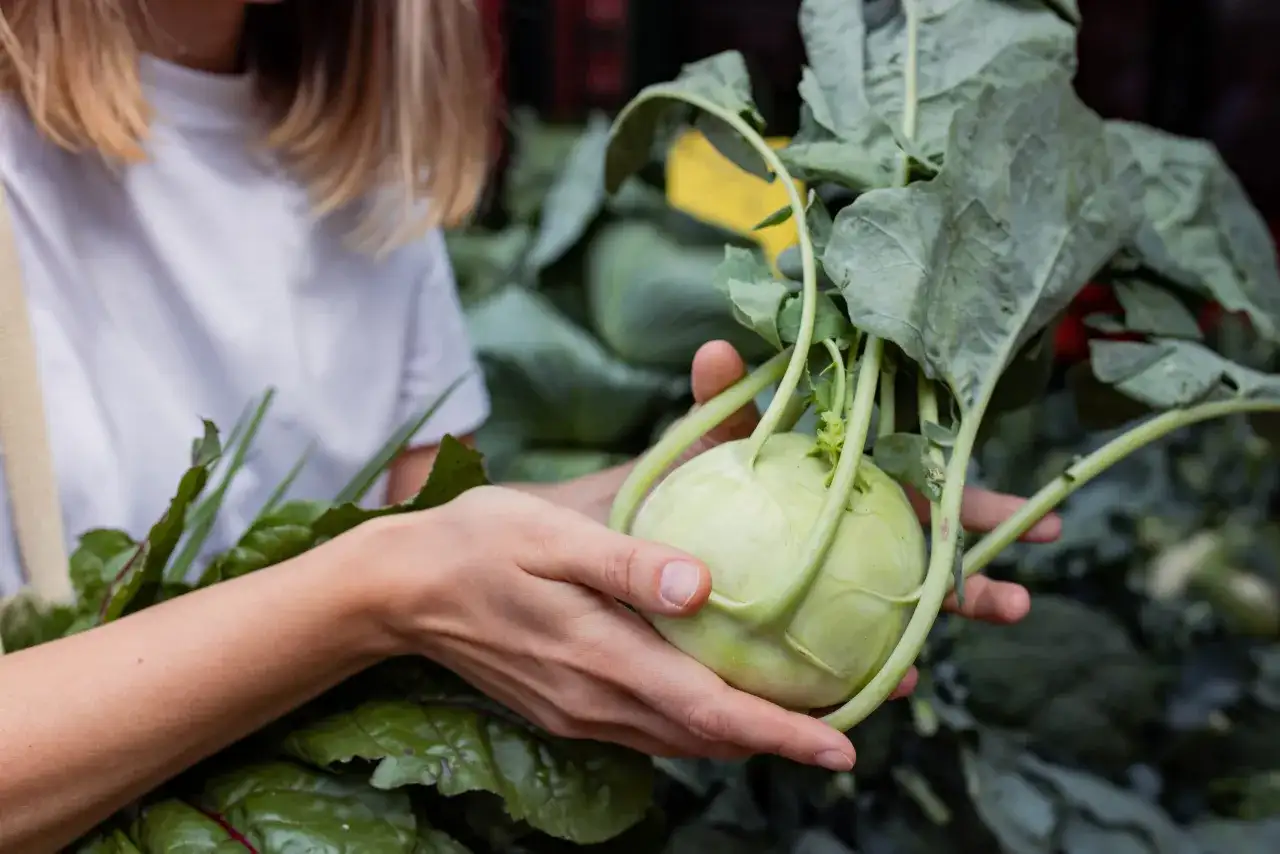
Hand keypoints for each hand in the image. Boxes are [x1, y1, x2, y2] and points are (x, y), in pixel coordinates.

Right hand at [376, 485, 858, 769]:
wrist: (397, 590)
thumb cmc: (476, 542)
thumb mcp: (551, 531)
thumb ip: (628, 562)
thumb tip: (706, 584)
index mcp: (600, 657)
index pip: (709, 710)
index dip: (781, 732)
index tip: (845, 744)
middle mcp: (596, 701)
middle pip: (708, 737)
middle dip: (784, 736)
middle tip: (859, 717)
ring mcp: (580, 713)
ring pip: (682, 740)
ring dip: (746, 735)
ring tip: (808, 715)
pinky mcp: (567, 709)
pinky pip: (650, 731)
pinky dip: (700, 725)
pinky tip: (723, 700)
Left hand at [686, 341, 1062, 697]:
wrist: (653, 538)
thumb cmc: (691, 485)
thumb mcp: (707, 442)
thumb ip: (720, 403)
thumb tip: (715, 351)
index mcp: (852, 492)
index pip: (926, 497)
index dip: (976, 506)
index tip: (1032, 518)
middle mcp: (857, 543)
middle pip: (930, 564)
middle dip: (981, 583)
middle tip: (1018, 605)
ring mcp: (838, 591)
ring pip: (899, 616)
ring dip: (927, 640)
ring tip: (943, 676)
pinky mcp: (810, 634)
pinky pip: (846, 654)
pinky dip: (869, 669)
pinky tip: (886, 685)